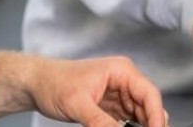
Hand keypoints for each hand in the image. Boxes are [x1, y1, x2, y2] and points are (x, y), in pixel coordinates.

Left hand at [26, 55, 167, 126]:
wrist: (36, 84)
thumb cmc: (54, 84)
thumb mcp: (77, 105)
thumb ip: (100, 123)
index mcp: (122, 71)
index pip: (149, 94)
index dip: (157, 116)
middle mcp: (124, 81)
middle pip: (148, 106)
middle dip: (150, 124)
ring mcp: (119, 94)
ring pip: (140, 115)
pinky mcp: (111, 106)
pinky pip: (127, 121)